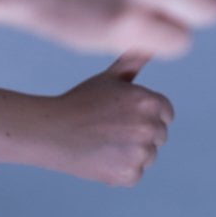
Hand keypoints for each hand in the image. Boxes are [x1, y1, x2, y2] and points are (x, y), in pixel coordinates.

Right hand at [42, 54, 173, 185]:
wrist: (51, 131)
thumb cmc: (81, 101)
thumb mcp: (110, 78)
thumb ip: (135, 62)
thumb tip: (151, 42)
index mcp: (149, 101)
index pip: (165, 113)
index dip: (144, 114)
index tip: (122, 115)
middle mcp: (149, 126)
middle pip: (159, 136)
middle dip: (140, 134)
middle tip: (110, 129)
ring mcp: (140, 152)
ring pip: (148, 156)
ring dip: (130, 153)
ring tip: (104, 143)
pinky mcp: (130, 174)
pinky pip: (134, 174)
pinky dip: (120, 170)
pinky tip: (100, 157)